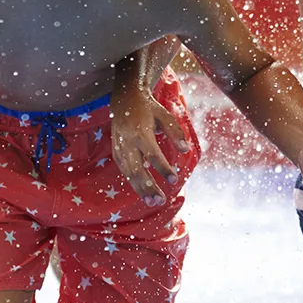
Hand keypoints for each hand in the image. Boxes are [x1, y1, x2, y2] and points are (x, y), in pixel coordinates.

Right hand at [111, 84, 190, 205]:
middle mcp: (127, 142)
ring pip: (129, 173)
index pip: (152, 154)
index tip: (174, 179)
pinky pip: (124, 170)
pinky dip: (133, 182)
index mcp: (140, 132)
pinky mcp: (116, 152)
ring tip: (152, 202)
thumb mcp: (165, 115)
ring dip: (140, 189)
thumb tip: (186, 150)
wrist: (124, 100)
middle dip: (148, 186)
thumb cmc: (148, 108)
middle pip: (137, 169)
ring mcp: (119, 148)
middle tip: (160, 200)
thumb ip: (176, 132)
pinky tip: (143, 193)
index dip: (163, 168)